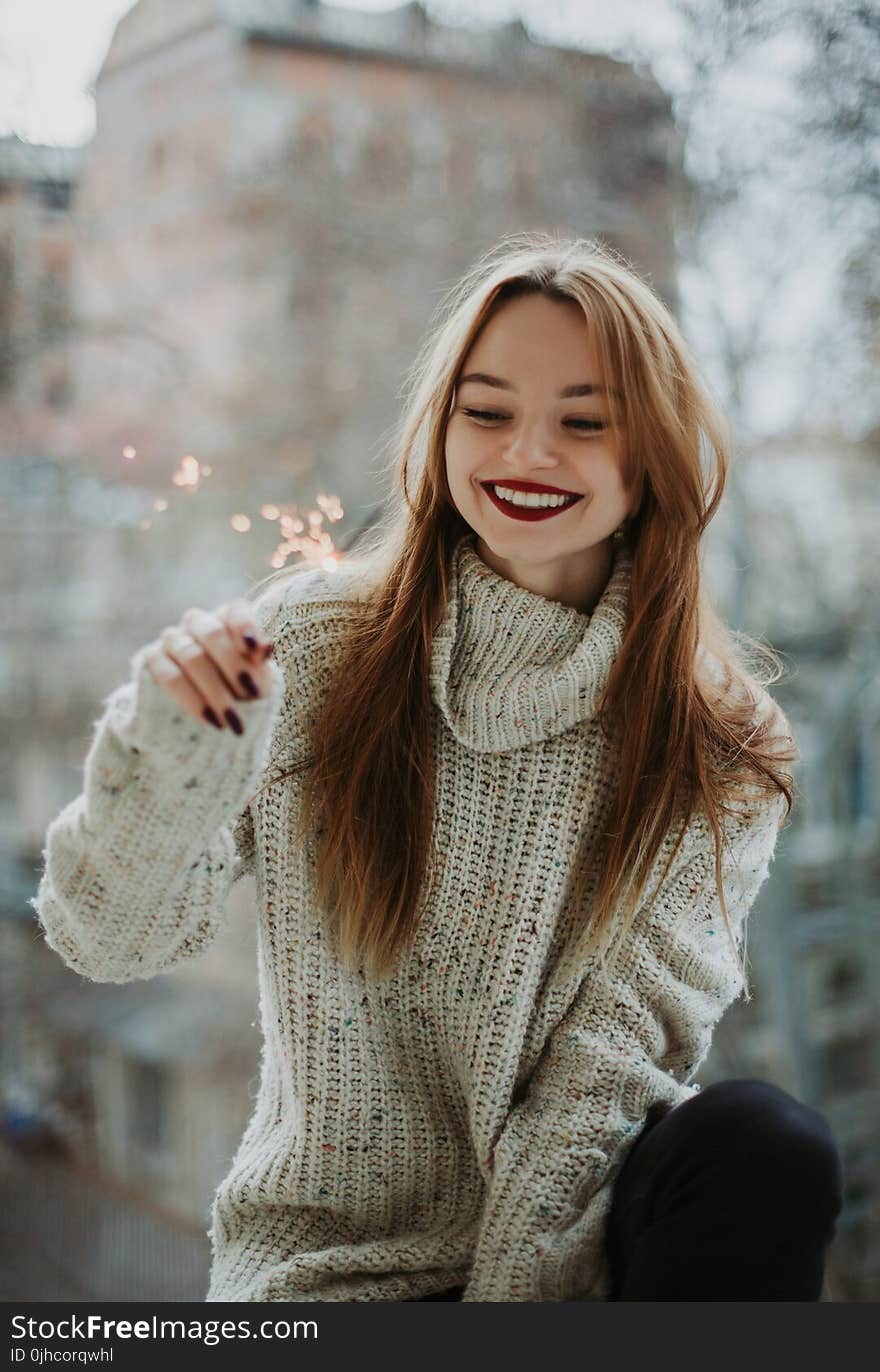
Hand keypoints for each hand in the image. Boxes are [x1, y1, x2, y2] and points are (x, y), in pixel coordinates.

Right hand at [144, 598, 275, 732]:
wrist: (208, 714)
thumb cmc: (241, 690)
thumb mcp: (257, 680)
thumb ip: (260, 663)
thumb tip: (266, 646)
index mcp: (227, 618)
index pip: (236, 611)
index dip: (245, 627)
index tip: (256, 649)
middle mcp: (197, 622)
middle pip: (212, 633)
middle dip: (233, 665)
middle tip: (251, 694)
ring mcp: (173, 639)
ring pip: (191, 656)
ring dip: (214, 690)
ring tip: (231, 719)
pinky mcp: (153, 659)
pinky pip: (170, 676)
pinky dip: (192, 700)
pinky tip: (209, 718)